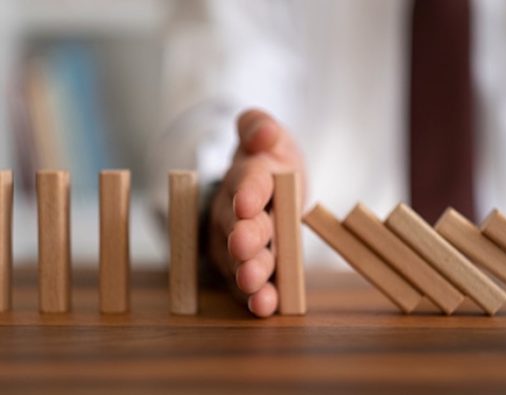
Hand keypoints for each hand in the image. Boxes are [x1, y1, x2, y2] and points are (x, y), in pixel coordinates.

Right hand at [207, 109, 305, 316]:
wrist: (269, 189)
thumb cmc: (270, 161)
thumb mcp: (270, 136)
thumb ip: (260, 128)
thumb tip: (263, 132)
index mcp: (247, 176)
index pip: (247, 181)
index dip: (247, 192)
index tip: (246, 203)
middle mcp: (235, 211)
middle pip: (238, 225)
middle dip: (242, 238)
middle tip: (244, 249)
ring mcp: (236, 241)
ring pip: (240, 258)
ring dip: (249, 272)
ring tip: (255, 285)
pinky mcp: (243, 267)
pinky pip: (248, 282)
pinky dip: (256, 296)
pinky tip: (264, 307)